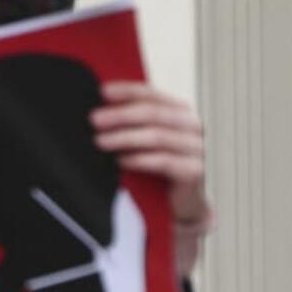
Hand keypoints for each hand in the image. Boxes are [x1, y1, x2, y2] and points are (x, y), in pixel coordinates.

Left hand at [91, 82, 212, 269]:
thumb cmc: (160, 162)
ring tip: (100, 141)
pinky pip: (164, 161)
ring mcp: (197, 147)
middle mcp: (192, 125)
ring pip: (157, 136)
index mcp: (180, 110)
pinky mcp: (195, 170)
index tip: (102, 92)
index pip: (151, 94)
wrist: (182, 201)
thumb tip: (98, 108)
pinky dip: (139, 159)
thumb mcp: (145, 137)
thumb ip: (131, 120)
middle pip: (153, 114)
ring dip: (124, 138)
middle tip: (94, 120)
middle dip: (120, 115)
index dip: (126, 91)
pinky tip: (120, 161)